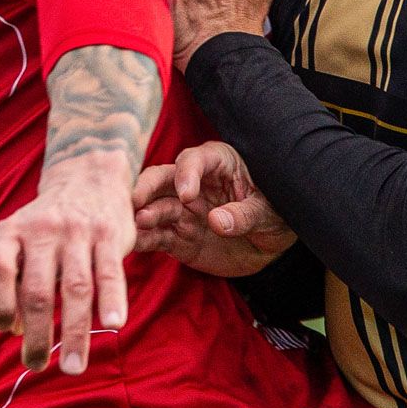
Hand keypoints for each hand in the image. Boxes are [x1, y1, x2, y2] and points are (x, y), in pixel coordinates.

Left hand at [0, 150, 135, 375]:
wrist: (86, 177)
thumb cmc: (44, 227)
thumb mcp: (15, 240)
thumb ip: (9, 281)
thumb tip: (15, 331)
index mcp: (9, 232)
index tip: (8, 331)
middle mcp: (40, 229)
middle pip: (36, 290)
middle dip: (36, 335)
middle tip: (36, 365)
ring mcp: (76, 231)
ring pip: (75, 288)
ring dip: (75, 333)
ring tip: (74, 367)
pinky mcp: (108, 234)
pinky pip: (110, 272)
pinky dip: (111, 301)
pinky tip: (112, 326)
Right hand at [133, 141, 293, 276]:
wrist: (272, 247)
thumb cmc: (275, 215)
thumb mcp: (267, 213)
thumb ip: (243, 215)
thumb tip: (217, 221)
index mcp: (219, 164)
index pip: (197, 160)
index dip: (188, 173)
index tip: (186, 194)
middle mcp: (194, 183)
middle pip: (163, 178)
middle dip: (146, 187)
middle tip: (135, 200)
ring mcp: (183, 210)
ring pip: (155, 207)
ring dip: (142, 214)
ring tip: (133, 225)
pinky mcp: (178, 236)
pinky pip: (156, 236)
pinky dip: (143, 239)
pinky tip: (131, 244)